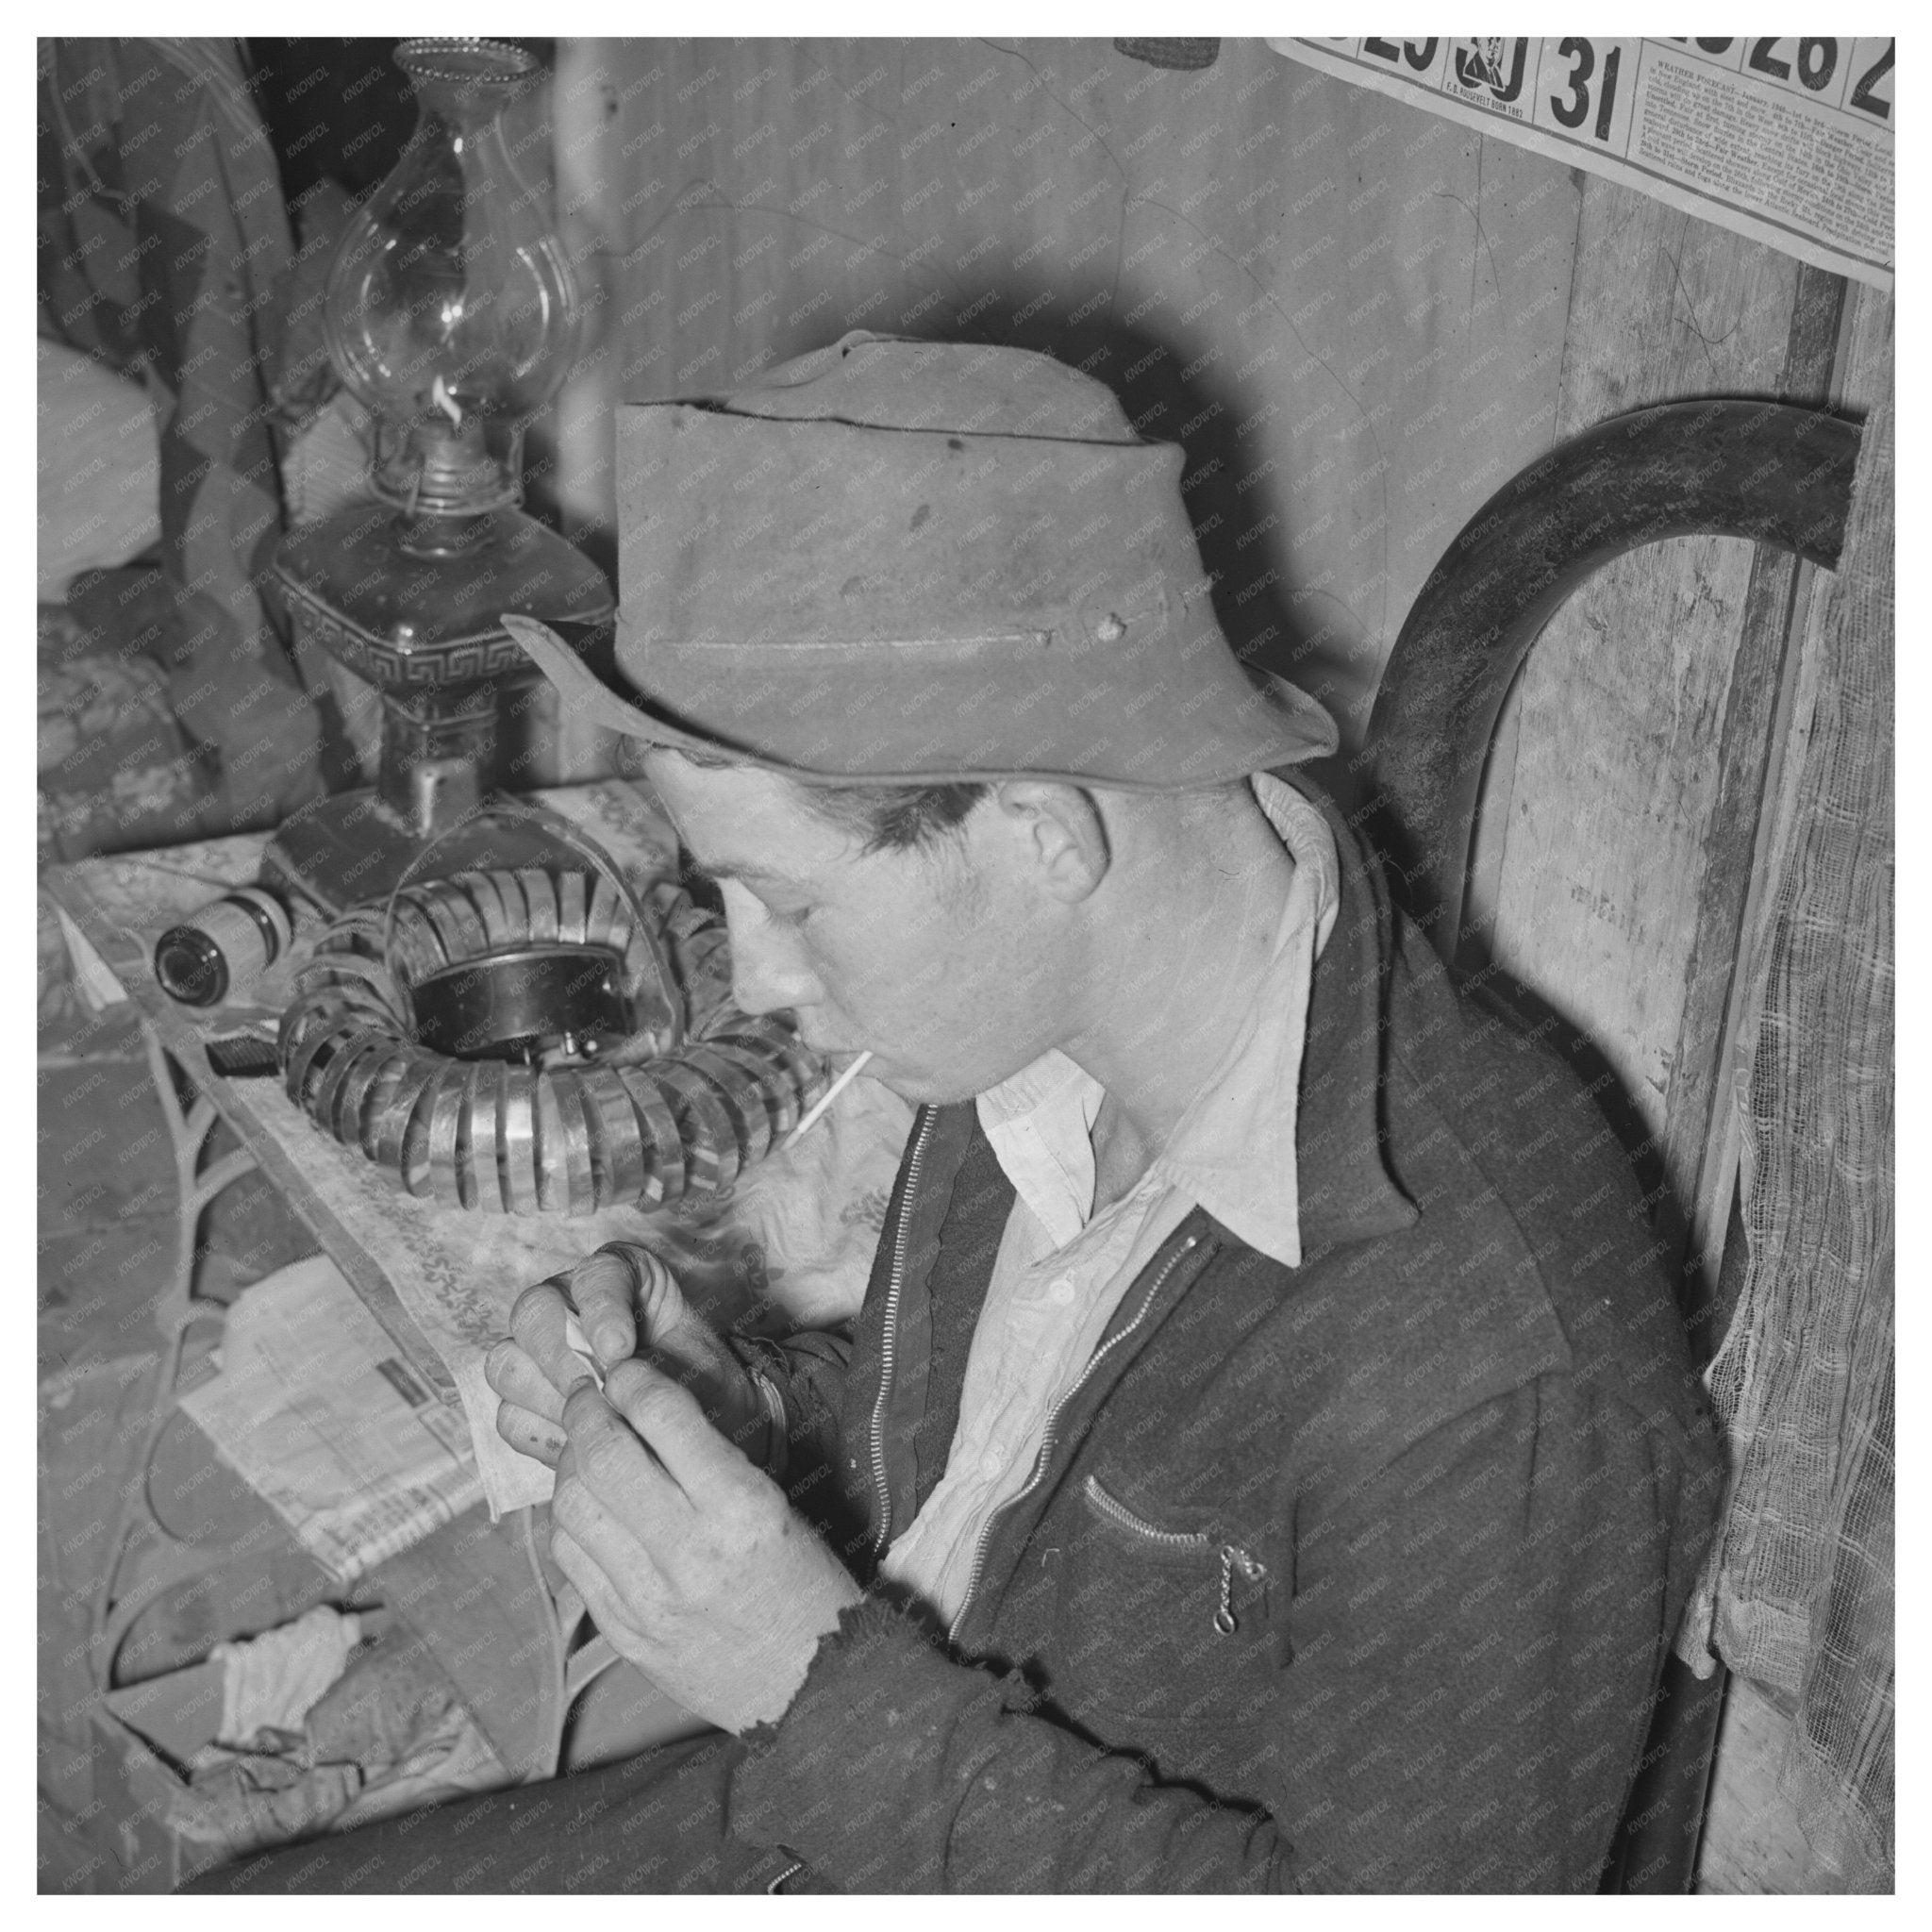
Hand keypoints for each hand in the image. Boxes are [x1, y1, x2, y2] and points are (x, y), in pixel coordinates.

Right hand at [485, 1245, 766, 1469]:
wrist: (704, 1432)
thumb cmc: (706, 1388)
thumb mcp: (702, 1370)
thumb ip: (659, 1370)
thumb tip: (611, 1379)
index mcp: (621, 1277)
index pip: (595, 1277)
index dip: (601, 1311)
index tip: (620, 1352)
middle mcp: (570, 1304)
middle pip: (533, 1312)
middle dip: (562, 1357)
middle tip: (597, 1393)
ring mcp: (541, 1353)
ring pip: (508, 1364)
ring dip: (548, 1398)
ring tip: (594, 1420)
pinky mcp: (529, 1402)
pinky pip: (510, 1417)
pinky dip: (542, 1435)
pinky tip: (580, 1446)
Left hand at [549, 1360, 860, 1732]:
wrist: (809, 1686)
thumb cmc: (802, 1584)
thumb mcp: (776, 1504)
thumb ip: (709, 1456)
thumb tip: (642, 1403)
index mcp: (743, 1509)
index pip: (663, 1417)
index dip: (632, 1379)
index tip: (623, 1369)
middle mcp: (690, 1552)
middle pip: (602, 1456)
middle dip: (587, 1411)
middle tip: (589, 1395)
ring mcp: (648, 1598)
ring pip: (572, 1505)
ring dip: (570, 1463)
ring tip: (585, 1448)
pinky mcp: (623, 1632)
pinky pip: (571, 1557)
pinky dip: (570, 1517)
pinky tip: (588, 1504)